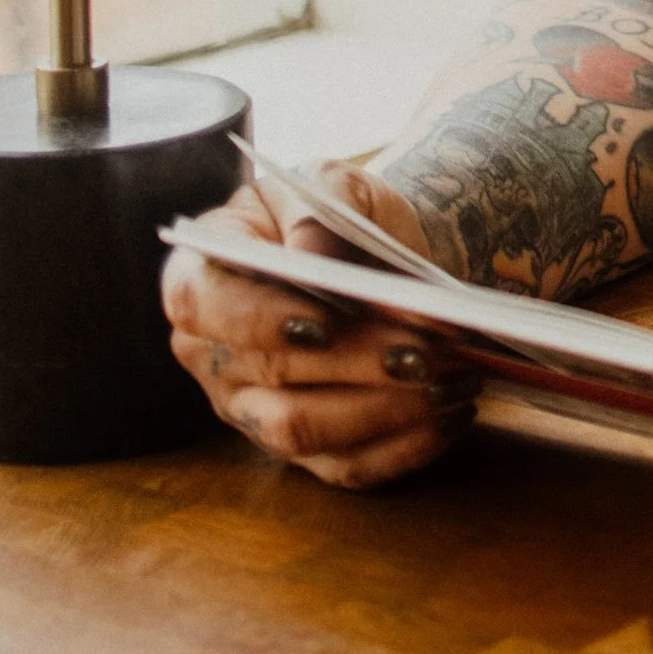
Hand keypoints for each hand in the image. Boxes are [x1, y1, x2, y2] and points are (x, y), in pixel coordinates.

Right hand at [161, 166, 478, 488]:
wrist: (377, 259)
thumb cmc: (341, 217)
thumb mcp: (332, 185)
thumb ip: (317, 210)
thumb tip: (312, 249)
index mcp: (199, 278)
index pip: (202, 306)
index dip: (259, 318)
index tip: (327, 320)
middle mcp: (210, 355)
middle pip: (272, 376)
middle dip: (357, 364)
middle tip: (428, 351)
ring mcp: (251, 410)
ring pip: (303, 433)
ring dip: (385, 411)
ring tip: (452, 379)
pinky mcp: (301, 450)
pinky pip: (344, 468)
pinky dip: (405, 447)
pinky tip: (452, 414)